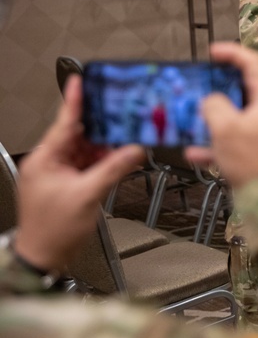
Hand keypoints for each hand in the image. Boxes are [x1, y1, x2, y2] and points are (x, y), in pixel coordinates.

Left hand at [15, 76, 144, 272]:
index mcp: (45, 160)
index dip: (74, 101)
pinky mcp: (67, 185)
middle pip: (79, 135)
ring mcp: (58, 174)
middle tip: (121, 114)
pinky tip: (120, 160)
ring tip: (126, 141)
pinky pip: (89, 165)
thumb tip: (134, 150)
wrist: (43, 257)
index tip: (80, 80)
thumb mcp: (87, 195)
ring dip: (105, 148)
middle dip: (101, 128)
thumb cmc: (53, 230)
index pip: (63, 123)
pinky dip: (104, 162)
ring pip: (86, 151)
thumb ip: (113, 169)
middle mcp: (49, 163)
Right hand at [185, 42, 257, 188]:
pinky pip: (241, 139)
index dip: (233, 53)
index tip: (213, 51)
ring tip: (196, 117)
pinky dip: (221, 142)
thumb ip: (214, 106)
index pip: (255, 65)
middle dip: (222, 87)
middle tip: (203, 83)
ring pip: (242, 116)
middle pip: (249, 90)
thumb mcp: (225, 128)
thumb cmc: (251, 161)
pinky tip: (197, 152)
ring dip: (218, 116)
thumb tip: (212, 100)